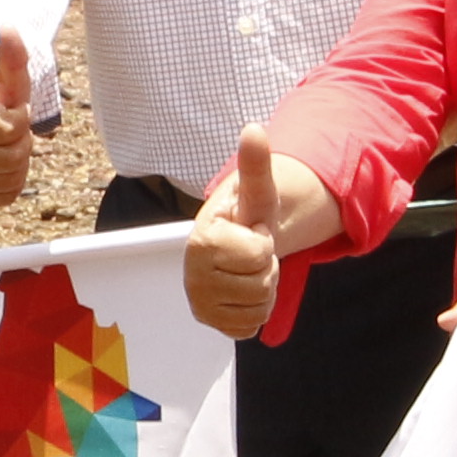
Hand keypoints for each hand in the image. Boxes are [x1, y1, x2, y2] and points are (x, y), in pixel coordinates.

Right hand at [0, 32, 40, 205]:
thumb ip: (12, 54)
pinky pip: (6, 196)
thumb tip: (8, 25)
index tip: (8, 107)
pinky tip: (1, 162)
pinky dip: (13, 181)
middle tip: (8, 128)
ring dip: (19, 162)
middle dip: (21, 141)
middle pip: (14, 158)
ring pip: (12, 179)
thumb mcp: (9, 75)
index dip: (21, 117)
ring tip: (4, 143)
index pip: (13, 130)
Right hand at [182, 129, 336, 338]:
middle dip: (265, 269)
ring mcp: (199, 304)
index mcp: (201, 242)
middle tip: (249, 253)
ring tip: (247, 270)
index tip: (248, 232)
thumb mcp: (257, 190)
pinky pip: (250, 328)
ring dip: (263, 290)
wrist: (235, 240)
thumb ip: (256, 164)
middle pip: (261, 287)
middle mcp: (191, 277)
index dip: (263, 243)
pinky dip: (255, 311)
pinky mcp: (210, 323)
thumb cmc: (246, 215)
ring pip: (258, 309)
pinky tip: (243, 290)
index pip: (258, 256)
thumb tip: (254, 129)